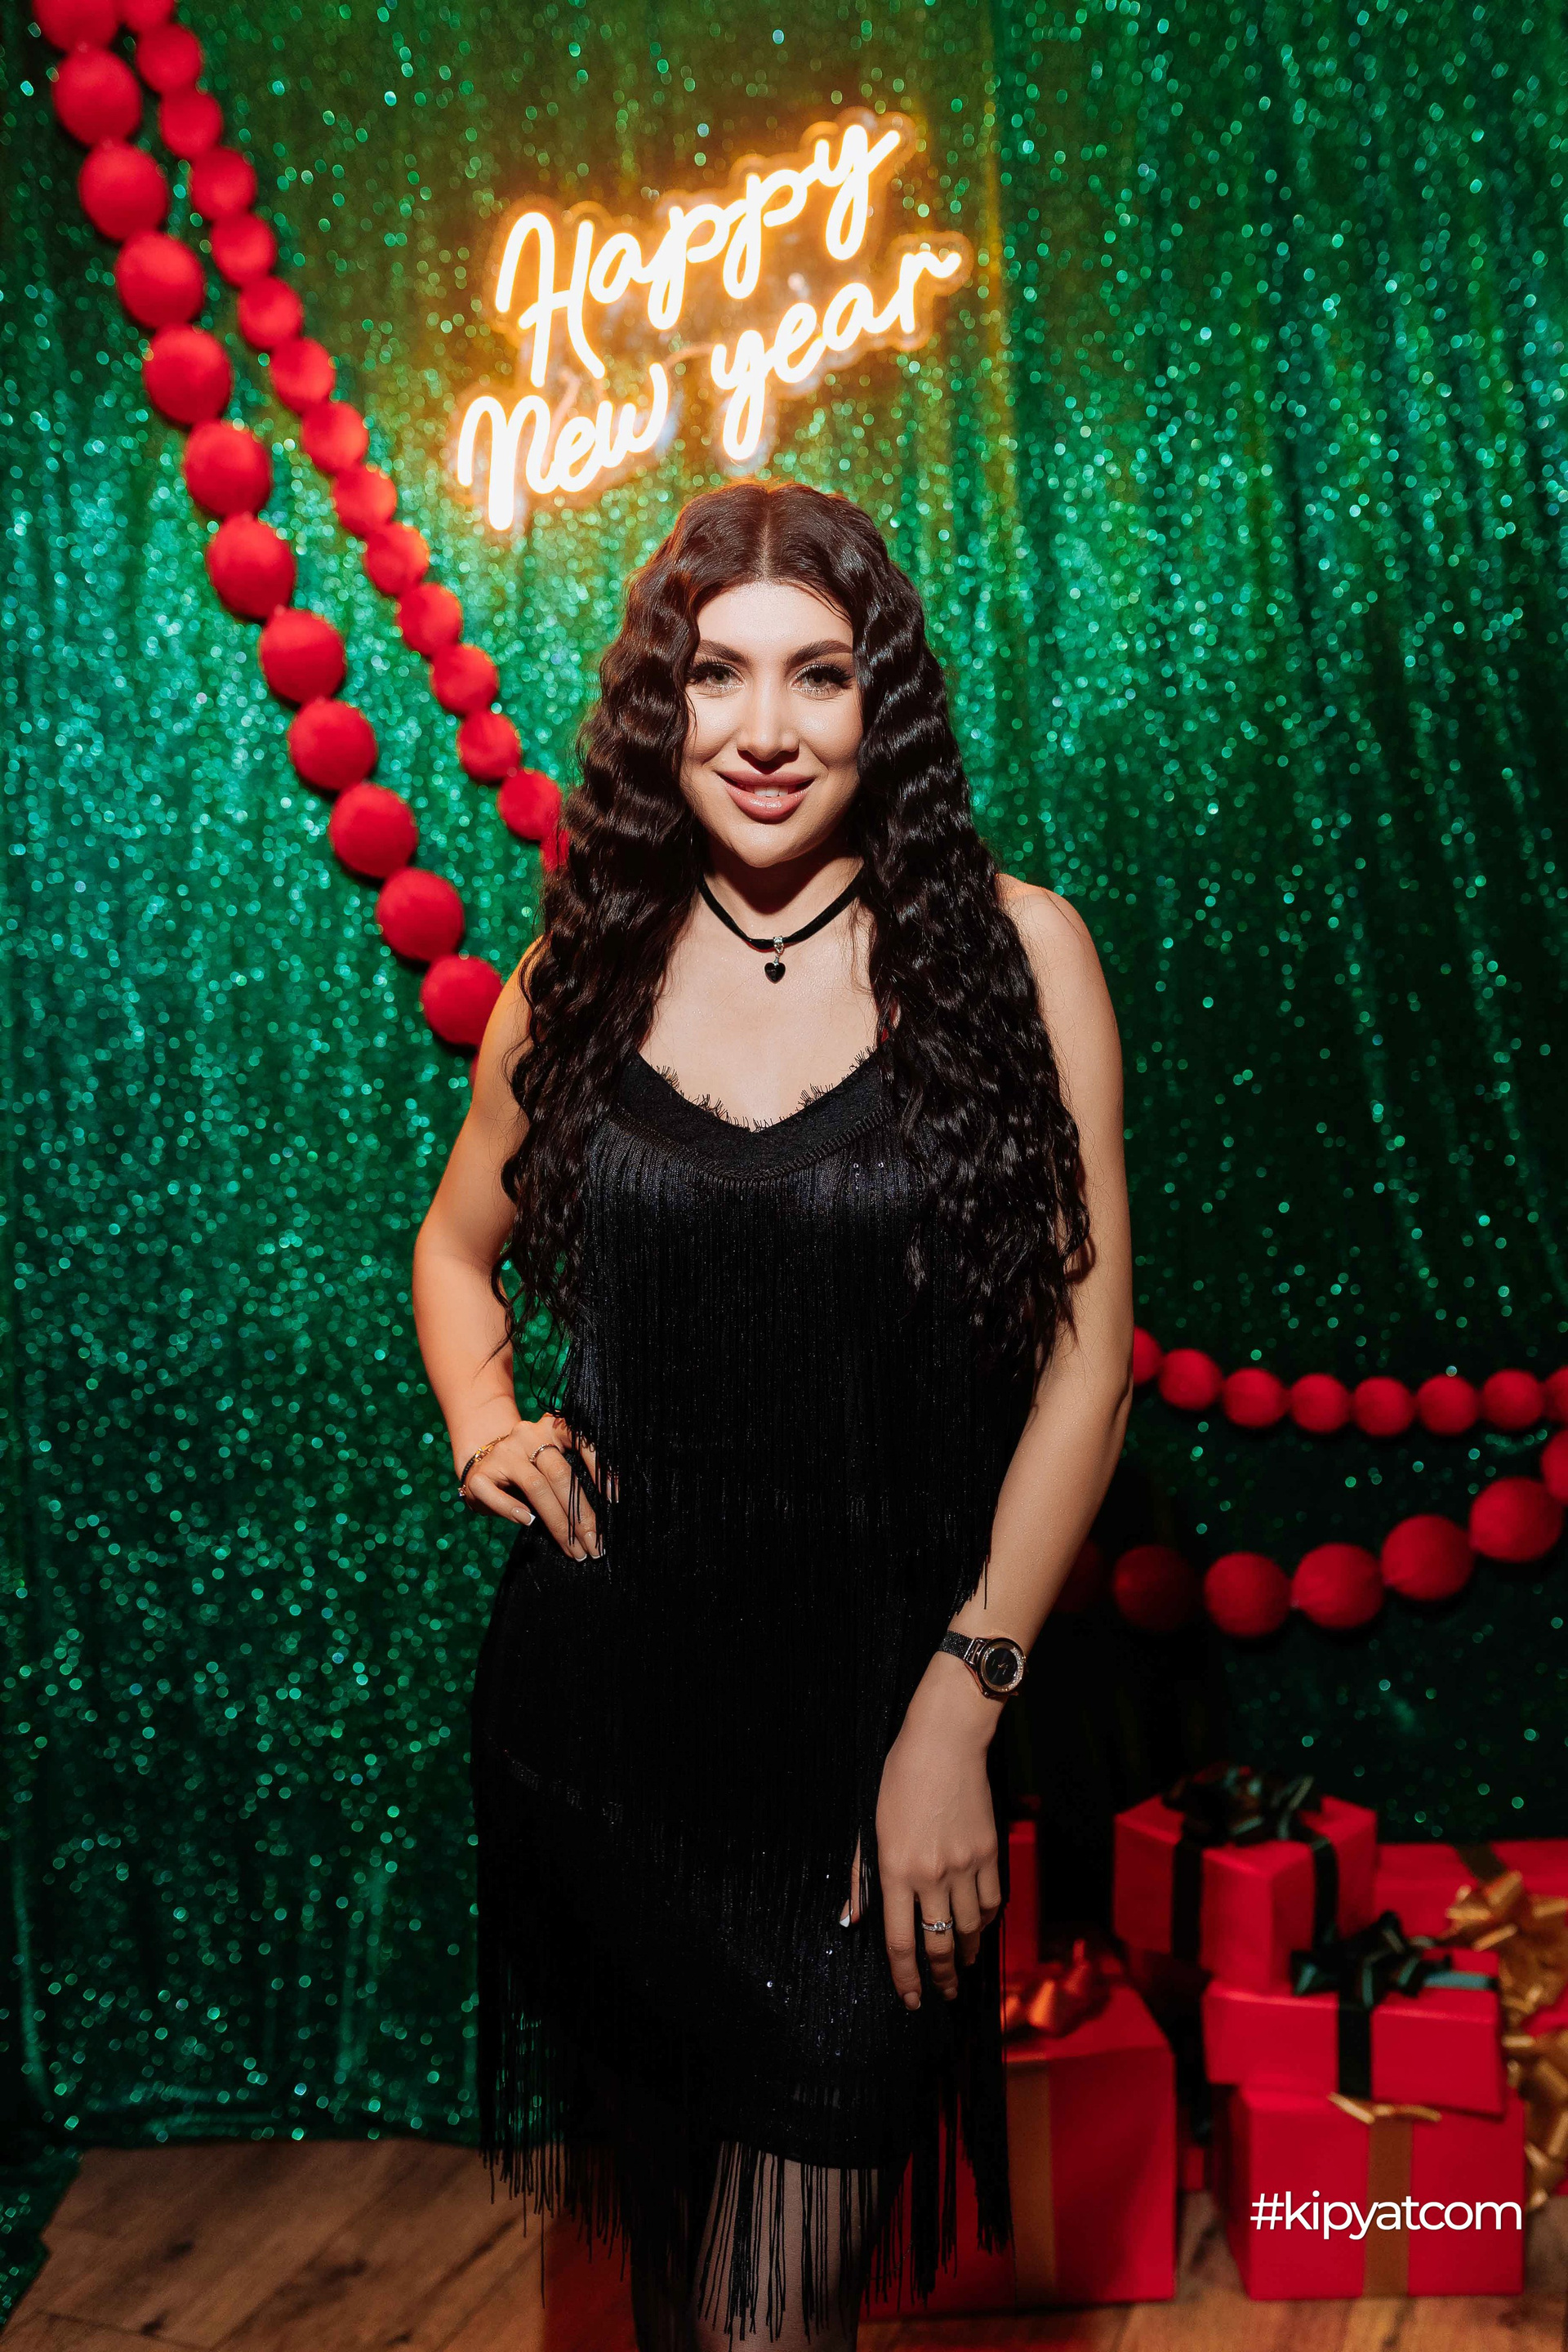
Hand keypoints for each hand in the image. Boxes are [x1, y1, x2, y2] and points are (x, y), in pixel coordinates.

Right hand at [460, 1412, 606, 1558]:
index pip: (580, 1439)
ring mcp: (503, 1454)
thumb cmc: (528, 1468)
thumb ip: (569, 1480)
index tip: (615, 1497)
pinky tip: (528, 1523)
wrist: (482, 1459)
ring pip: (536, 1487)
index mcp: (551, 1428)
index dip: (599, 1466)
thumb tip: (597, 1521)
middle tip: (596, 1545)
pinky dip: (514, 1510)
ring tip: (574, 1549)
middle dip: (581, 1515)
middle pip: (560, 1474)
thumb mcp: (550, 1464)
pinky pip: (498, 1496)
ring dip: (558, 1523)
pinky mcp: (480, 1475)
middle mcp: (528, 1436)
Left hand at [869, 1654, 1002, 2007]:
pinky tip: (981, 1928)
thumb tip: (852, 1920)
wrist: (945, 1742)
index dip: (905, 1979)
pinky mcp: (988, 1852)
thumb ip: (861, 1878)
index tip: (910, 1999)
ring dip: (965, 1954)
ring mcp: (963, 1865)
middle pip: (938, 1944)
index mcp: (894, 1870)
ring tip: (962, 1965)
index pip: (900, 1942)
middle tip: (943, 1994)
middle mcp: (930, 1875)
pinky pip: (992, 1900)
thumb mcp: (870, 1826)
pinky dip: (987, 1921)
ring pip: (969, 1928)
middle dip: (940, 1978)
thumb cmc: (899, 1778)